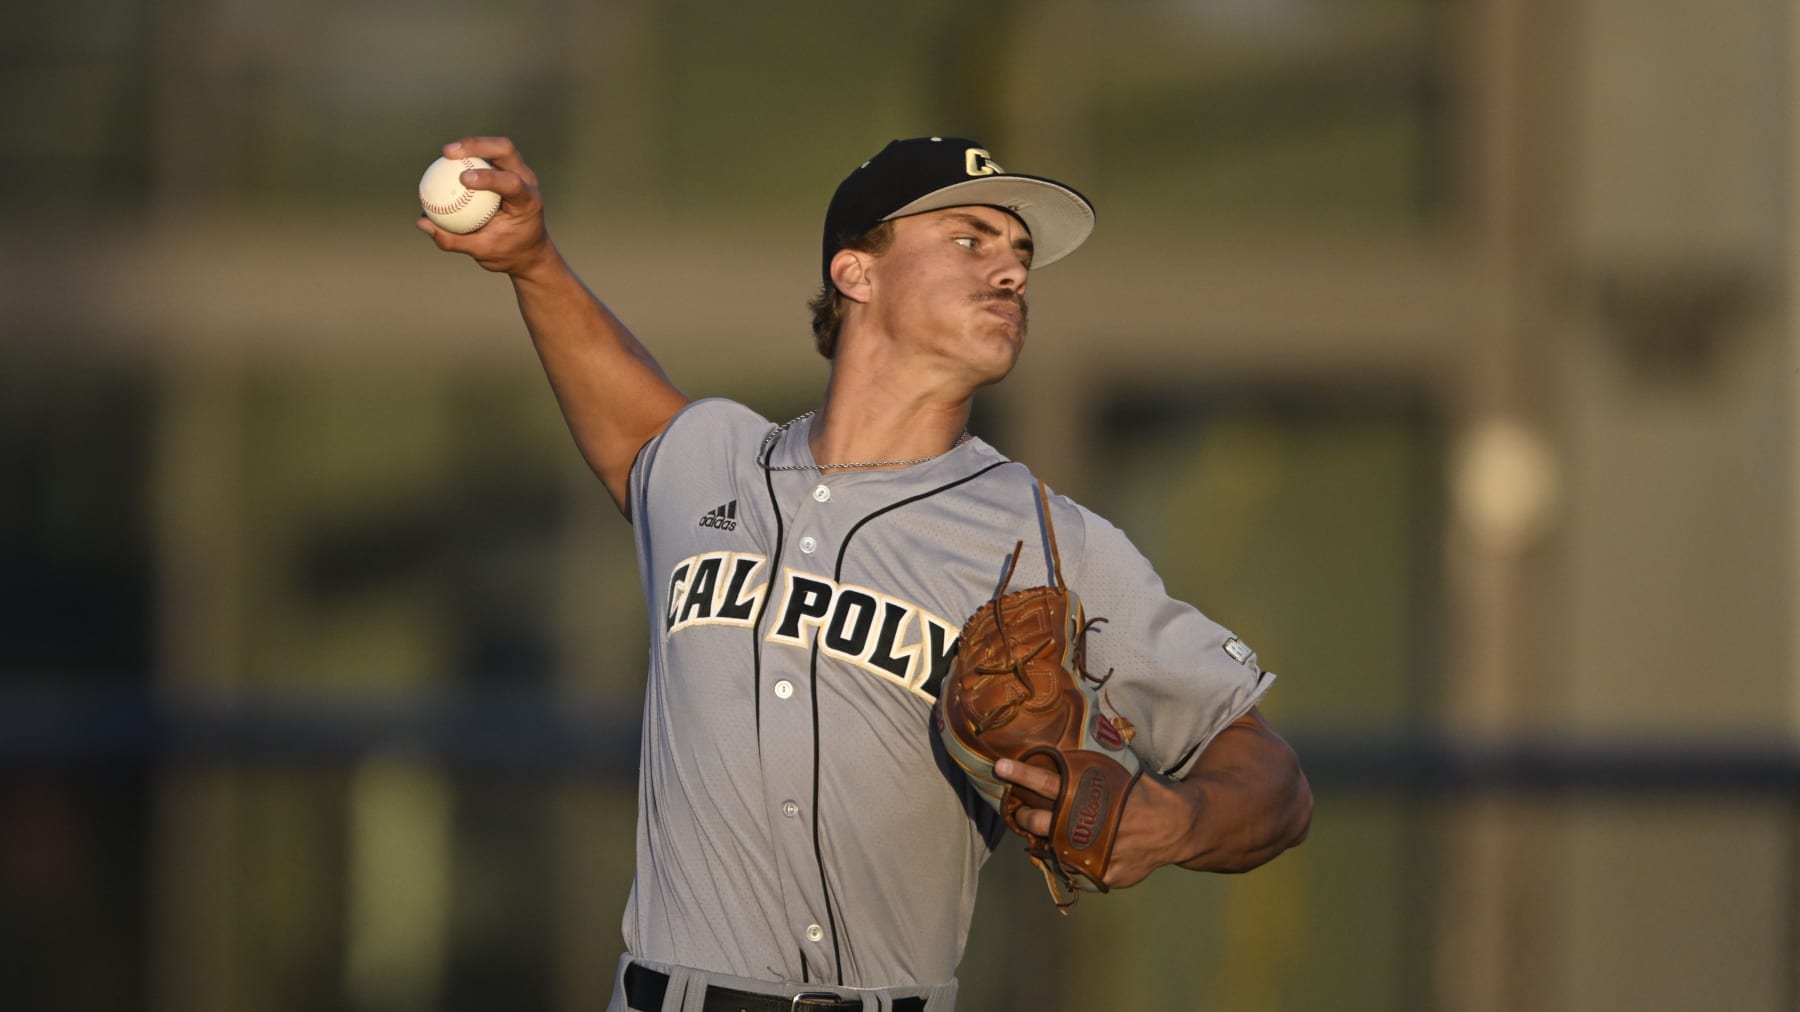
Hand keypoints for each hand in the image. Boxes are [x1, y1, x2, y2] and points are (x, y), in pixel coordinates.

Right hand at [417, 136, 556, 277]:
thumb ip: (453, 239)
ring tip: (447, 152)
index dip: (488, 178)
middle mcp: (527, 181)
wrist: (529, 251)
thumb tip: (422, 223)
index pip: (511, 184)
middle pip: (506, 151)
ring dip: (472, 144)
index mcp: (528, 203)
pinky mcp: (509, 170)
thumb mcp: (482, 253)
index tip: (462, 178)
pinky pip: (488, 157)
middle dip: (478, 145)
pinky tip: (448, 160)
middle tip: (449, 153)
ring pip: (499, 147)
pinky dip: (469, 155)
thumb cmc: (508, 253)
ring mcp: (520, 172)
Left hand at [994, 756, 1199, 889]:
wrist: (1176, 826)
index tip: (1000, 767)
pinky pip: (1074, 868)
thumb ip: (1084, 775)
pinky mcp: (1101, 874)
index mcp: (1089, 795)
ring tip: (1048, 830)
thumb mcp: (1114, 775)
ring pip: (1052, 849)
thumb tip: (1053, 760)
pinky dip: (1072, 858)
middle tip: (1022, 809)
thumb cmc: (1140, 794)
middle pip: (1038, 822)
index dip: (1021, 774)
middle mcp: (1087, 826)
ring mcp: (1092, 854)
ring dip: (1044, 839)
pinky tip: (1081, 848)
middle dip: (1024, 815)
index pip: (1047, 783)